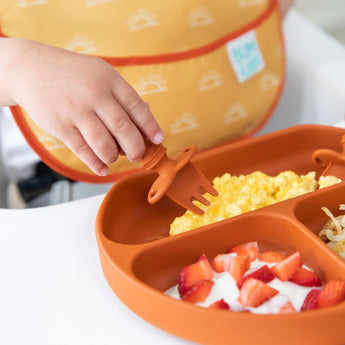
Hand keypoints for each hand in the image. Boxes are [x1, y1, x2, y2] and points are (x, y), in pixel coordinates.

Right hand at [2, 39, 163, 175]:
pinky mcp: (60, 126)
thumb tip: (146, 120)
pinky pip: (82, 150)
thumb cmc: (75, 75)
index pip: (136, 107)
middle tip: (138, 155)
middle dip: (136, 147)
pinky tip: (103, 168)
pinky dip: (95, 163)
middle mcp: (94, 95)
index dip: (150, 126)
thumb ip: (122, 96)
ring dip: (114, 156)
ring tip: (116, 157)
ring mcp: (76, 111)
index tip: (159, 140)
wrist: (32, 69)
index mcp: (109, 80)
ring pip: (103, 143)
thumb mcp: (101, 74)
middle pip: (123, 128)